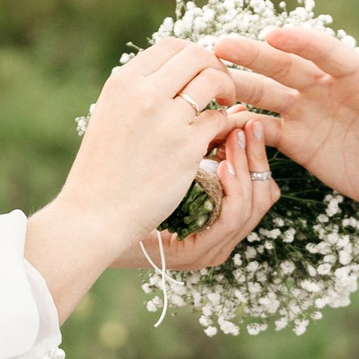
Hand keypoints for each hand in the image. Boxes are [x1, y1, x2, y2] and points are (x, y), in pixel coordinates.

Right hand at [25, 40, 248, 318]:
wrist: (94, 213)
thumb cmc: (103, 169)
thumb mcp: (111, 115)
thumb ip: (139, 92)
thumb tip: (175, 74)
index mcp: (123, 82)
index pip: (171, 47)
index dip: (193, 57)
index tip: (199, 75)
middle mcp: (144, 93)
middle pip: (197, 56)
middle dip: (215, 68)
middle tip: (221, 90)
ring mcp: (166, 118)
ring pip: (214, 81)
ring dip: (228, 92)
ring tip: (226, 109)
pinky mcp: (186, 146)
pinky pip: (221, 120)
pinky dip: (228, 125)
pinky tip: (223, 137)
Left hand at [107, 121, 280, 271]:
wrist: (93, 228)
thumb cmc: (123, 192)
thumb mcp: (168, 164)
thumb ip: (199, 143)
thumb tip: (228, 106)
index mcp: (216, 217)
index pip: (260, 181)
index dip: (255, 147)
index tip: (244, 116)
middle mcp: (223, 237)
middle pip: (266, 192)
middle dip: (258, 151)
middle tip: (247, 121)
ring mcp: (215, 247)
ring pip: (256, 205)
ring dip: (249, 166)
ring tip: (235, 134)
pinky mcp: (201, 252)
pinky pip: (233, 218)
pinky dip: (235, 189)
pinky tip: (222, 165)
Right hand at [210, 24, 358, 237]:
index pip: (328, 54)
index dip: (302, 44)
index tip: (274, 36)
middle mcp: (329, 89)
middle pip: (286, 67)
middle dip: (254, 57)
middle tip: (219, 48)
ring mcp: (311, 113)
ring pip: (268, 94)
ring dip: (238, 88)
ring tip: (205, 84)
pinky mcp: (300, 142)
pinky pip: (265, 130)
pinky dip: (241, 128)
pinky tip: (215, 127)